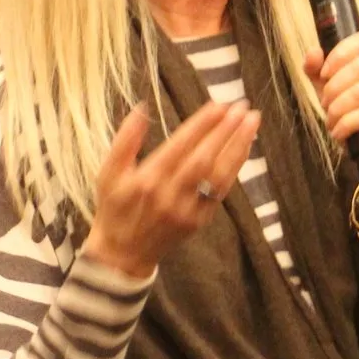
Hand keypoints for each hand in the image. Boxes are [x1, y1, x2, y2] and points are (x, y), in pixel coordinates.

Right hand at [80, 100, 261, 277]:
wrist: (122, 254)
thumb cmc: (114, 208)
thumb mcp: (107, 174)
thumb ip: (124, 141)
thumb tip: (141, 108)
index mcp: (146, 181)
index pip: (180, 146)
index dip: (201, 125)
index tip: (219, 104)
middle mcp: (169, 196)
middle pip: (204, 159)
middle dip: (225, 131)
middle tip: (242, 106)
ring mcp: (188, 210)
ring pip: (218, 175)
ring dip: (238, 147)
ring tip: (252, 121)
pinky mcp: (200, 221)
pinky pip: (221, 191)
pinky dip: (235, 167)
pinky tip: (244, 147)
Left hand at [305, 29, 358, 232]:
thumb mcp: (337, 95)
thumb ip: (322, 73)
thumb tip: (312, 54)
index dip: (340, 53)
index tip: (324, 74)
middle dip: (333, 88)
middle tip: (325, 106)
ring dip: (337, 109)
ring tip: (331, 122)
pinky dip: (346, 124)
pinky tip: (339, 133)